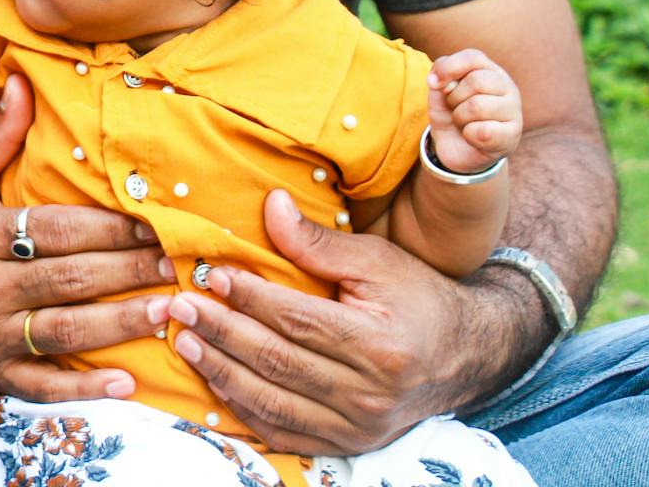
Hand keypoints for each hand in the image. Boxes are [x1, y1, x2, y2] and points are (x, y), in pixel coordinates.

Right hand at [0, 74, 169, 401]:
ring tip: (171, 311)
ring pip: (66, 332)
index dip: (109, 227)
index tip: (153, 223)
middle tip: (179, 264)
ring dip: (123, 324)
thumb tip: (24, 83)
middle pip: (69, 279)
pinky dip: (84, 389)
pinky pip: (43, 386)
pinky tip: (126, 384)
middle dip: (130, 272)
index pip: (55, 229)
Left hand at [164, 189, 476, 454]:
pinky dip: (243, 409)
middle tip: (181, 306)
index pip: (297, 321)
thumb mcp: (376, 261)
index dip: (248, 298)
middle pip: (278, 363)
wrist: (468, 354)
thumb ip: (318, 242)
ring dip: (221, 372)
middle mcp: (370, 395)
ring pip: (273, 402)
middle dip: (222, 332)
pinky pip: (284, 433)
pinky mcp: (349, 443)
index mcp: (381, 345)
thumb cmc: (418, 297)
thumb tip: (270, 205)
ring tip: (185, 341)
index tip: (211, 274)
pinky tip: (214, 380)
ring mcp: (359, 427)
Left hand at [426, 48, 521, 173]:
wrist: (458, 148)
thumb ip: (440, 79)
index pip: (472, 57)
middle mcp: (507, 86)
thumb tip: (440, 81)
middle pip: (476, 82)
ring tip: (464, 123)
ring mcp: (514, 110)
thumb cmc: (451, 113)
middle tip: (455, 109)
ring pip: (478, 106)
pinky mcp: (513, 135)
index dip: (448, 68)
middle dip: (454, 98)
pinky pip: (483, 131)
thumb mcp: (439, 93)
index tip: (433, 84)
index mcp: (489, 70)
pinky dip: (469, 135)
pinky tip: (474, 137)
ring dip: (460, 118)